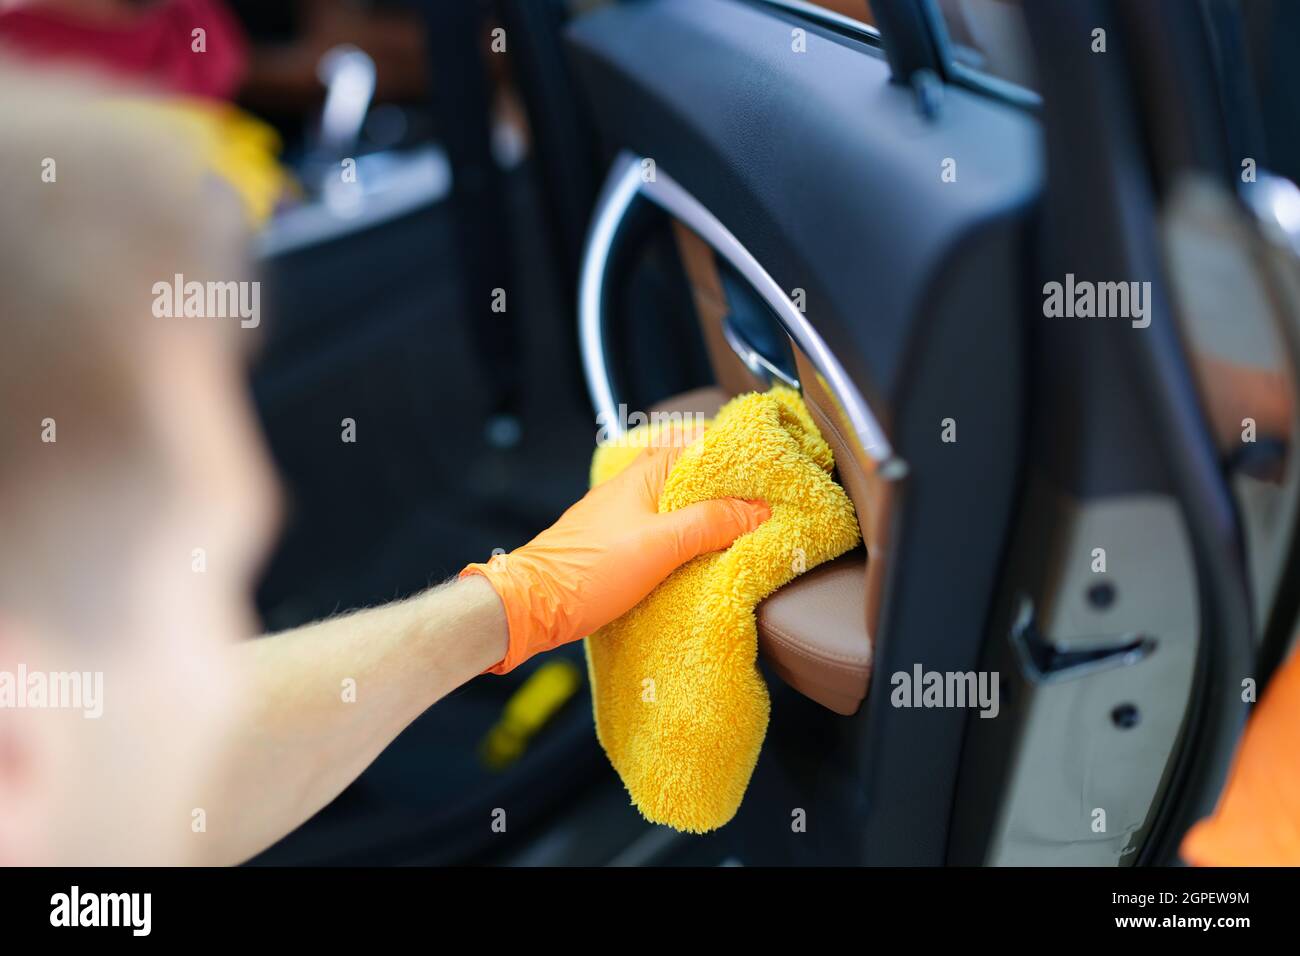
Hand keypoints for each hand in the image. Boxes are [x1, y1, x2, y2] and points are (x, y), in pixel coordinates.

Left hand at [462, 426, 769, 673]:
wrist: (532, 606)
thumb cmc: (586, 571)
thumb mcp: (660, 545)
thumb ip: (710, 523)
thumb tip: (757, 509)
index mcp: (645, 473)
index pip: (701, 444)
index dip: (738, 453)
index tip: (774, 466)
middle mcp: (636, 487)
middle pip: (694, 475)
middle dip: (731, 487)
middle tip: (771, 501)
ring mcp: (626, 515)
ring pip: (681, 504)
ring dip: (712, 514)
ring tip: (748, 528)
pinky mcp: (620, 544)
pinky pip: (666, 530)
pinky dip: (691, 536)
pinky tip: (706, 554)